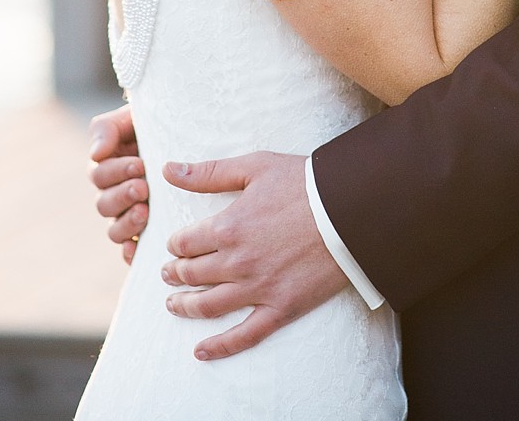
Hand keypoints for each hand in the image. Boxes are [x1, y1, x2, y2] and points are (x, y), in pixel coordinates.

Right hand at [89, 104, 149, 264]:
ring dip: (126, 223)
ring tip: (144, 213)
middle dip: (123, 196)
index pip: (100, 176)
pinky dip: (130, 252)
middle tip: (143, 188)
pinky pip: (130, 250)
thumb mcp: (130, 118)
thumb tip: (96, 154)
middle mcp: (115, 194)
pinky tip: (138, 249)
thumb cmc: (155, 124)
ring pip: (115, 229)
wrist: (184, 135)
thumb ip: (107, 129)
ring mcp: (129, 214)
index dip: (117, 172)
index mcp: (107, 167)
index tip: (140, 164)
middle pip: (104, 204)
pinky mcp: (145, 232)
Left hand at [161, 152, 347, 359]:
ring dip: (185, 306)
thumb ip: (209, 172)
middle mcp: (237, 262)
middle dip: (175, 273)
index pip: (185, 243)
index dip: (175, 245)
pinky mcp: (281, 308)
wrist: (351, 209)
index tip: (175, 245)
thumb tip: (168, 170)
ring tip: (174, 304)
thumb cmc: (305, 183)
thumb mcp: (255, 166)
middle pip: (192, 274)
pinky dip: (219, 347)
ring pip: (208, 306)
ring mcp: (258, 289)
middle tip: (168, 274)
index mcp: (228, 227)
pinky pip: (244, 335)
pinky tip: (200, 351)